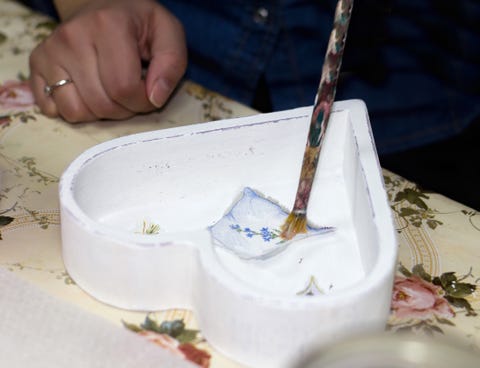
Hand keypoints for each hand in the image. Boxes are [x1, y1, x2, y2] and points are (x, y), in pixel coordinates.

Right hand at [29, 0, 186, 122]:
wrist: (105, 5)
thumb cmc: (139, 23)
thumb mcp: (168, 34)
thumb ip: (171, 65)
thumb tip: (155, 98)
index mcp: (109, 25)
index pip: (124, 89)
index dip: (142, 101)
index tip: (148, 91)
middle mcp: (73, 35)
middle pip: (101, 104)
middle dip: (124, 109)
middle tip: (131, 92)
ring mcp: (51, 49)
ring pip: (76, 111)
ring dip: (100, 113)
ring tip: (110, 92)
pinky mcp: (37, 61)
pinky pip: (53, 109)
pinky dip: (75, 110)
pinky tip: (88, 92)